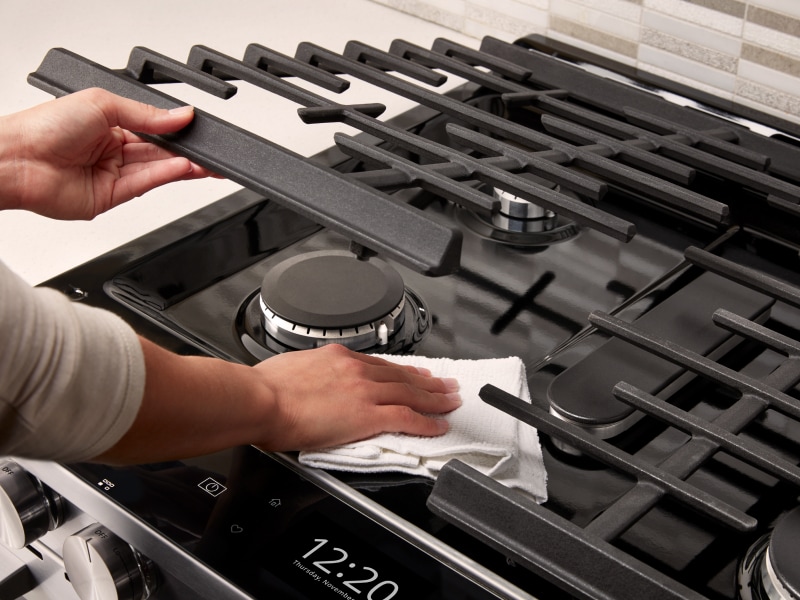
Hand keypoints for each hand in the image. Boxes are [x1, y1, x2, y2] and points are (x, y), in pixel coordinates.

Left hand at [0, 88, 214, 219]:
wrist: (18, 160)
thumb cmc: (44, 126)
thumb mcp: (102, 104)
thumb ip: (146, 114)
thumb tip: (180, 114)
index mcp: (108, 124)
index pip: (153, 128)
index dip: (176, 130)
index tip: (198, 129)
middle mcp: (111, 150)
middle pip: (159, 152)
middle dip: (187, 152)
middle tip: (211, 152)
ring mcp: (112, 174)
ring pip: (157, 169)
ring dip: (184, 166)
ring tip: (206, 163)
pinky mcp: (111, 197)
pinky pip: (146, 185)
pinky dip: (166, 176)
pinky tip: (184, 168)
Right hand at [252, 344, 461, 450]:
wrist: (261, 400)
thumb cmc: (265, 389)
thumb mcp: (290, 368)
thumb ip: (310, 373)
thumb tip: (308, 380)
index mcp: (338, 357)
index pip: (380, 364)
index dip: (403, 369)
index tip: (416, 371)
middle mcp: (356, 370)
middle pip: (402, 376)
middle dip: (428, 380)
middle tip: (447, 383)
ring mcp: (365, 392)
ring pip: (411, 393)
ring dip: (435, 398)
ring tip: (451, 401)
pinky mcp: (367, 415)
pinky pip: (406, 418)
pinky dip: (426, 422)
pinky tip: (439, 425)